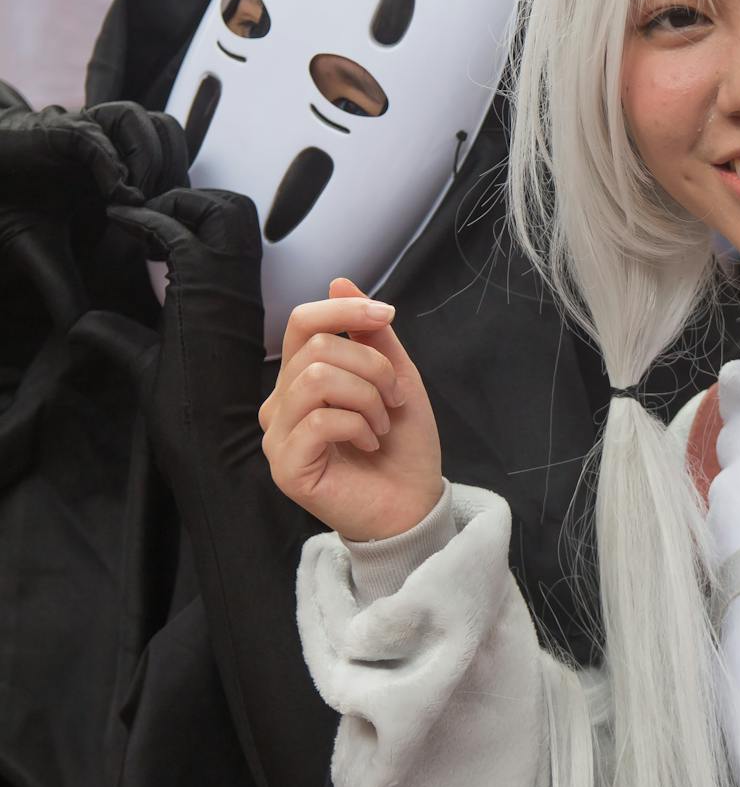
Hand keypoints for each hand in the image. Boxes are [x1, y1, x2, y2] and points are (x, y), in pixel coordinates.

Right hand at [260, 278, 443, 541]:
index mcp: (301, 378)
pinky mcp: (285, 466)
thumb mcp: (396, 377)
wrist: (413, 504)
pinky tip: (369, 443)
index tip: (386, 314)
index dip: (345, 310)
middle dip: (371, 366)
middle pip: (316, 348)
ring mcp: (278, 436)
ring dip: (366, 397)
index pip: (302, 322)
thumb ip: (370, 334)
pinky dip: (358, 425)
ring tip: (381, 423)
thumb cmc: (403, 446)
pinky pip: (318, 419)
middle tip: (394, 398)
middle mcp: (280, 404)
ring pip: (316, 378)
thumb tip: (339, 282)